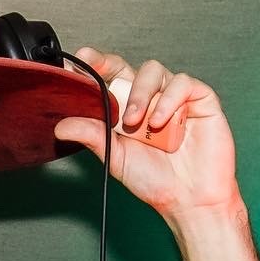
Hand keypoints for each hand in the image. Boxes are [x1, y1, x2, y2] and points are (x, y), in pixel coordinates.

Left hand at [54, 48, 239, 222]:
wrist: (188, 198)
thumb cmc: (155, 179)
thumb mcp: (115, 158)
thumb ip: (92, 137)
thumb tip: (61, 126)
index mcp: (126, 110)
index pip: (108, 79)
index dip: (94, 67)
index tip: (78, 62)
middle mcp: (149, 99)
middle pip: (128, 67)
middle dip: (110, 65)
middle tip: (96, 70)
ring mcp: (173, 97)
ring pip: (153, 71)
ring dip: (140, 93)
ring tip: (134, 121)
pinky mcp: (199, 98)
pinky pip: (182, 84)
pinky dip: (168, 100)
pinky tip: (160, 122)